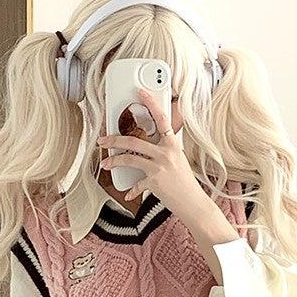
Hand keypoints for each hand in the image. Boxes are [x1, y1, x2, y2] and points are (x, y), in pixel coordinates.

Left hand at [96, 88, 203, 218]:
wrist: (193, 203)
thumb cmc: (185, 183)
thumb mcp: (177, 161)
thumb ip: (163, 152)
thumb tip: (145, 148)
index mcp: (173, 144)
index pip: (161, 118)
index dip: (151, 103)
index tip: (140, 92)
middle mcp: (166, 153)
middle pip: (133, 140)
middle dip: (114, 140)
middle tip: (103, 140)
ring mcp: (160, 167)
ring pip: (129, 158)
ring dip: (113, 161)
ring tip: (105, 163)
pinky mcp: (154, 182)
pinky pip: (136, 183)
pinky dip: (131, 189)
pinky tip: (127, 192)